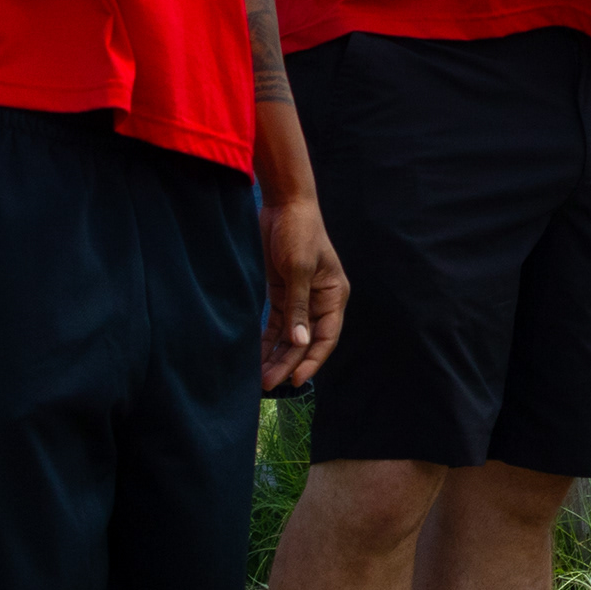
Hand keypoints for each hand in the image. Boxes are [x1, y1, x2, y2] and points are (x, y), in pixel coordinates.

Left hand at [259, 189, 349, 389]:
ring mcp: (300, 298)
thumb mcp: (299, 269)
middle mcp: (320, 301)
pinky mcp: (282, 294)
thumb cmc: (299, 232)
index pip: (327, 337)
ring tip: (260, 379)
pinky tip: (256, 357)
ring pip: (290, 336)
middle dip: (289, 363)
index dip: (313, 360)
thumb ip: (299, 307)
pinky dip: (267, 341)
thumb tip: (300, 343)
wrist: (284, 205)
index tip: (296, 380)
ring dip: (277, 357)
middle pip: (306, 341)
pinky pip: (276, 325)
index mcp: (334, 295)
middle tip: (268, 385)